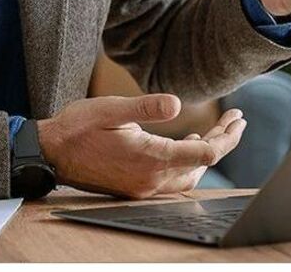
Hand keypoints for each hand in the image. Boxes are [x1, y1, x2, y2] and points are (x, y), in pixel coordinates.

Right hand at [36, 93, 245, 198]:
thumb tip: (177, 103)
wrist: (51, 153)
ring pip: (189, 175)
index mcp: (150, 158)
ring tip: (219, 131)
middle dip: (223, 142)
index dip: (226, 137)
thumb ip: (146, 107)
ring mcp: (143, 186)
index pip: (204, 153)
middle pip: (202, 164)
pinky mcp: (135, 186)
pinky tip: (187, 143)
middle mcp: (151, 178)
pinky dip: (188, 162)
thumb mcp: (111, 109)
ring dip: (206, 153)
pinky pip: (173, 179)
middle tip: (237, 121)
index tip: (238, 119)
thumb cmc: (78, 127)